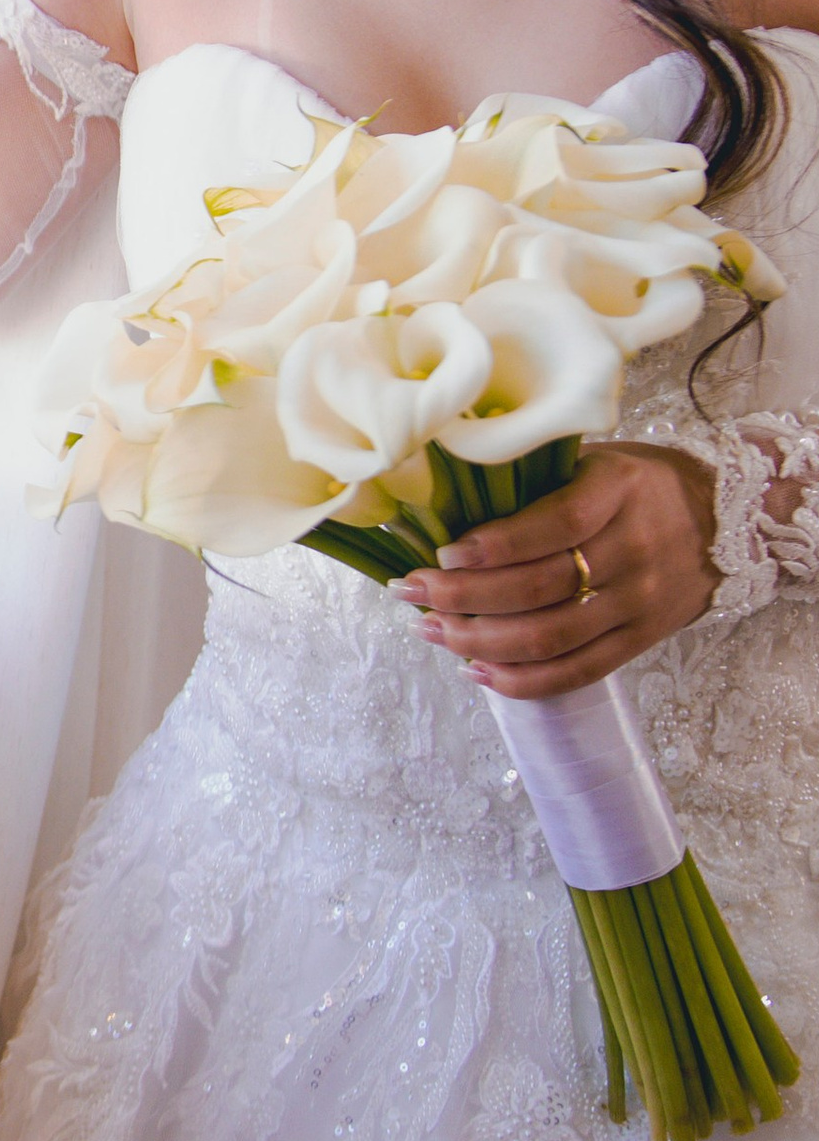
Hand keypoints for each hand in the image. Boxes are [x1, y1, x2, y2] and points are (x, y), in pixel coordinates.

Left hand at [390, 444, 719, 697]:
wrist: (729, 520)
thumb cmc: (637, 484)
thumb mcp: (595, 461)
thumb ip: (537, 481)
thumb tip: (444, 501)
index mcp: (618, 492)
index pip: (556, 525)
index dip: (495, 545)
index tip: (442, 553)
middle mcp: (633, 550)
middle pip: (541, 589)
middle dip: (464, 597)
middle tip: (411, 592)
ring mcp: (639, 601)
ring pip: (552, 637)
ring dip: (479, 640)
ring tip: (430, 629)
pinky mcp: (641, 639)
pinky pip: (578, 671)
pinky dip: (522, 679)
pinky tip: (475, 670)